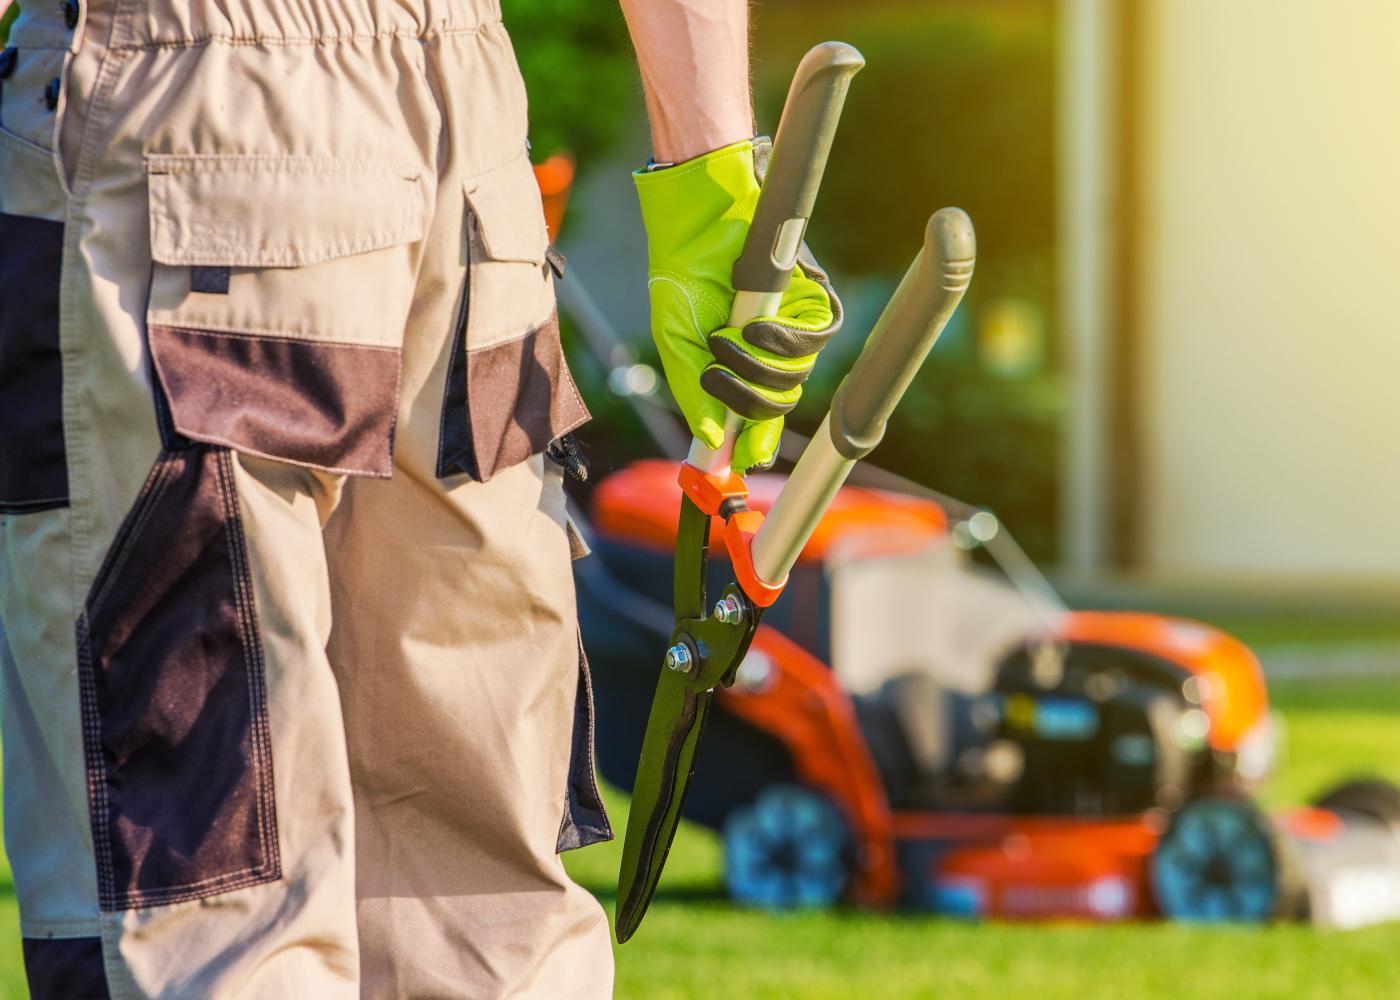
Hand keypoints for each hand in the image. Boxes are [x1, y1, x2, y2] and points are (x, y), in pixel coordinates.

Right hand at [635, 139, 840, 471]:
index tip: (746, 460)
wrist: (696, 222)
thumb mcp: (677, 343)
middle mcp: (771, 351)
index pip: (760, 414)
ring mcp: (793, 325)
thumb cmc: (682, 277)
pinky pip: (815, 338)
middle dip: (748, 401)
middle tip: (716, 377)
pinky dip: (783, 341)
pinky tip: (753, 329)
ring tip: (725, 341)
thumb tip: (710, 437)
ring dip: (758, 367)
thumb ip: (693, 390)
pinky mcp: (811, 298)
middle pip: (781, 402)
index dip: (758, 442)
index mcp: (741, 365)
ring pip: (798, 375)